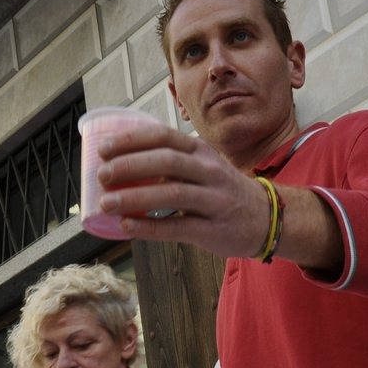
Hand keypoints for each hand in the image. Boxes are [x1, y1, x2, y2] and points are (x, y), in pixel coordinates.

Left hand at [96, 123, 271, 256]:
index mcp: (200, 151)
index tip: (103, 150)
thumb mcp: (202, 165)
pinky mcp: (212, 230)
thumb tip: (120, 165)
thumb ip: (170, 162)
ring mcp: (213, 200)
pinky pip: (177, 227)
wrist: (266, 218)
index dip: (131, 141)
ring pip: (170, 194)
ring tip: (107, 204)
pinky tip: (127, 226)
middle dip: (129, 167)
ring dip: (135, 198)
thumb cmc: (222, 191)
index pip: (163, 137)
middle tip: (102, 176)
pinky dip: (149, 227)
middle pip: (165, 162)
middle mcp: (208, 171)